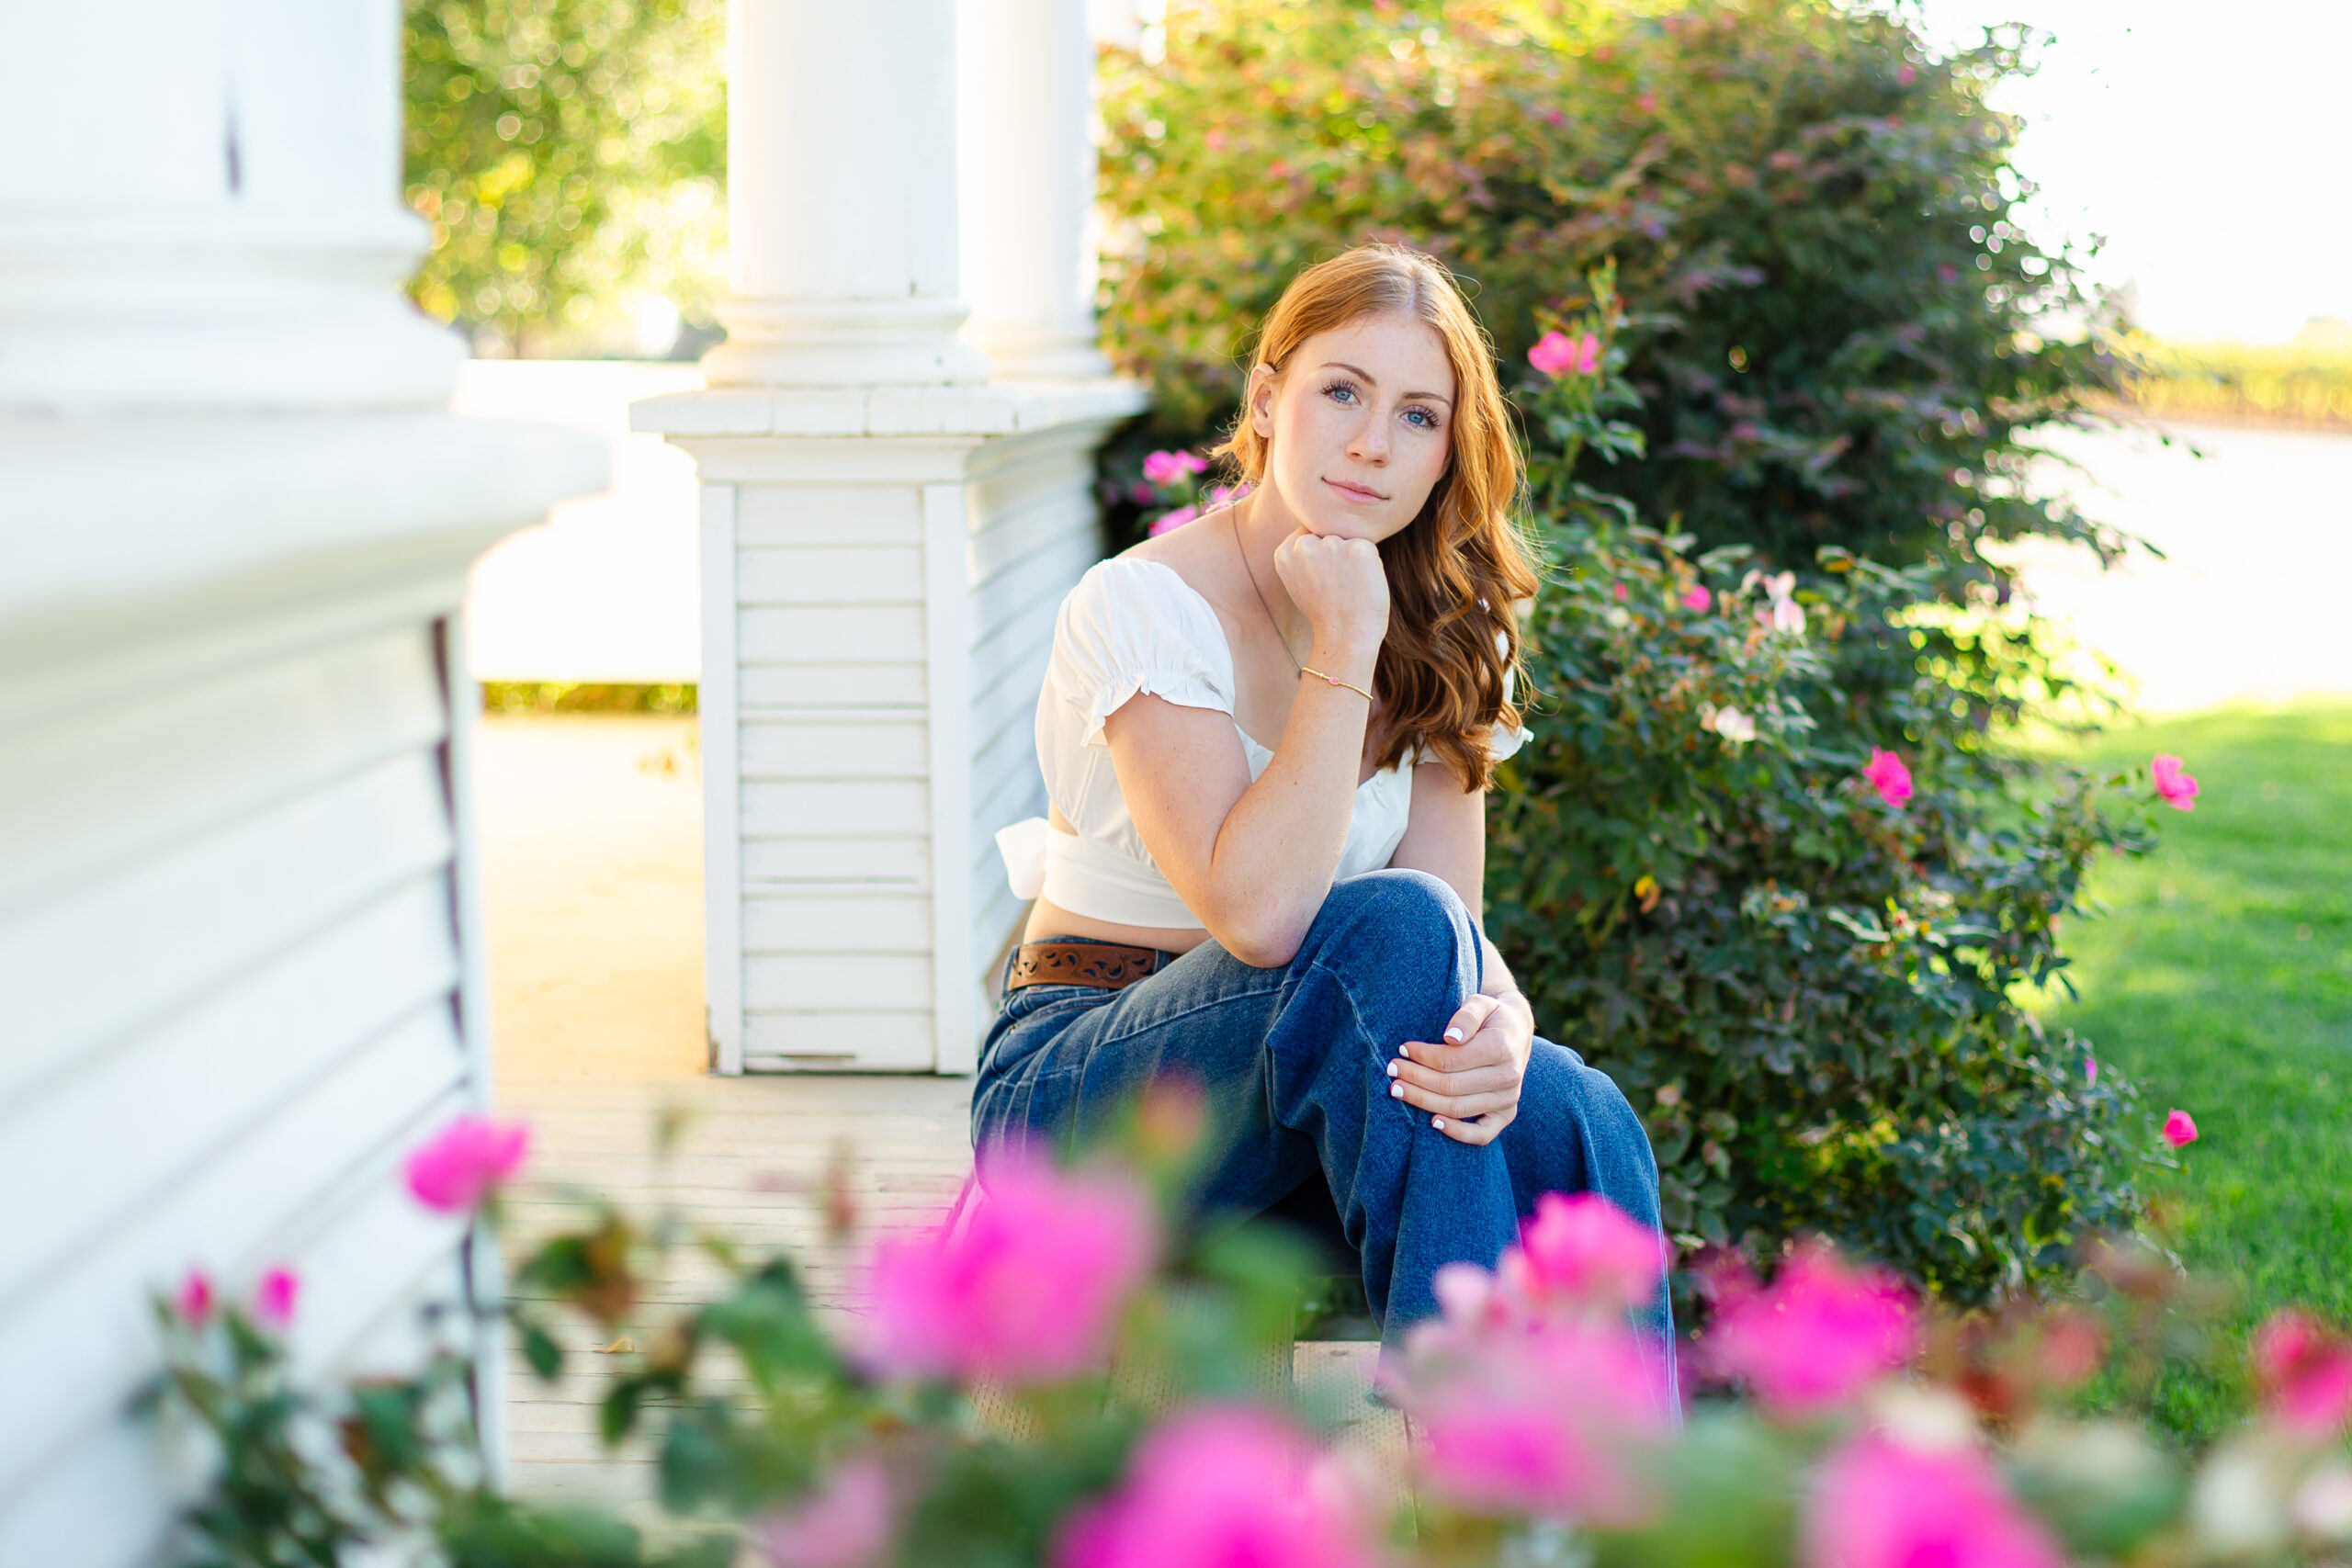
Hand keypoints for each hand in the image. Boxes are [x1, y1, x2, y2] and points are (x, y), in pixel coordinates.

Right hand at [1272, 529, 1388, 670]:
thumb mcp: (1298, 583)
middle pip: (1330, 536)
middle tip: (1337, 586)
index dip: (1321, 557)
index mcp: (1284, 553)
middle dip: (1337, 555)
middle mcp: (1304, 545)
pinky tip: (1362, 585)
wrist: (1344, 637)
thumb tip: (1314, 535)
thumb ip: (1301, 557)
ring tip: (1349, 587)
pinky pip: (1368, 548)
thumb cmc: (1325, 614)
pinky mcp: (1358, 548)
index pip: (1309, 535)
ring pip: (1348, 540)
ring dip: (1353, 559)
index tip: (1323, 580)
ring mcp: (1331, 545)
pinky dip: (1371, 565)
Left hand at [1387, 990, 1534, 1145]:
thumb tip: (1451, 1038)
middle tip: (1392, 1069)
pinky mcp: (1506, 1115)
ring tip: (1397, 1089)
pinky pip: (1482, 1134)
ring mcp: (1508, 1099)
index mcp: (1501, 1047)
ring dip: (1423, 1101)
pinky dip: (1457, 1133)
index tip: (1403, 1048)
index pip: (1451, 1060)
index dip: (1422, 1056)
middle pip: (1450, 1086)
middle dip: (1415, 1078)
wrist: (1516, 1032)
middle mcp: (1508, 1076)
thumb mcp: (1481, 1002)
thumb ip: (1467, 1015)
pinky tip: (1432, 1123)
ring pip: (1458, 1108)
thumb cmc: (1491, 1016)